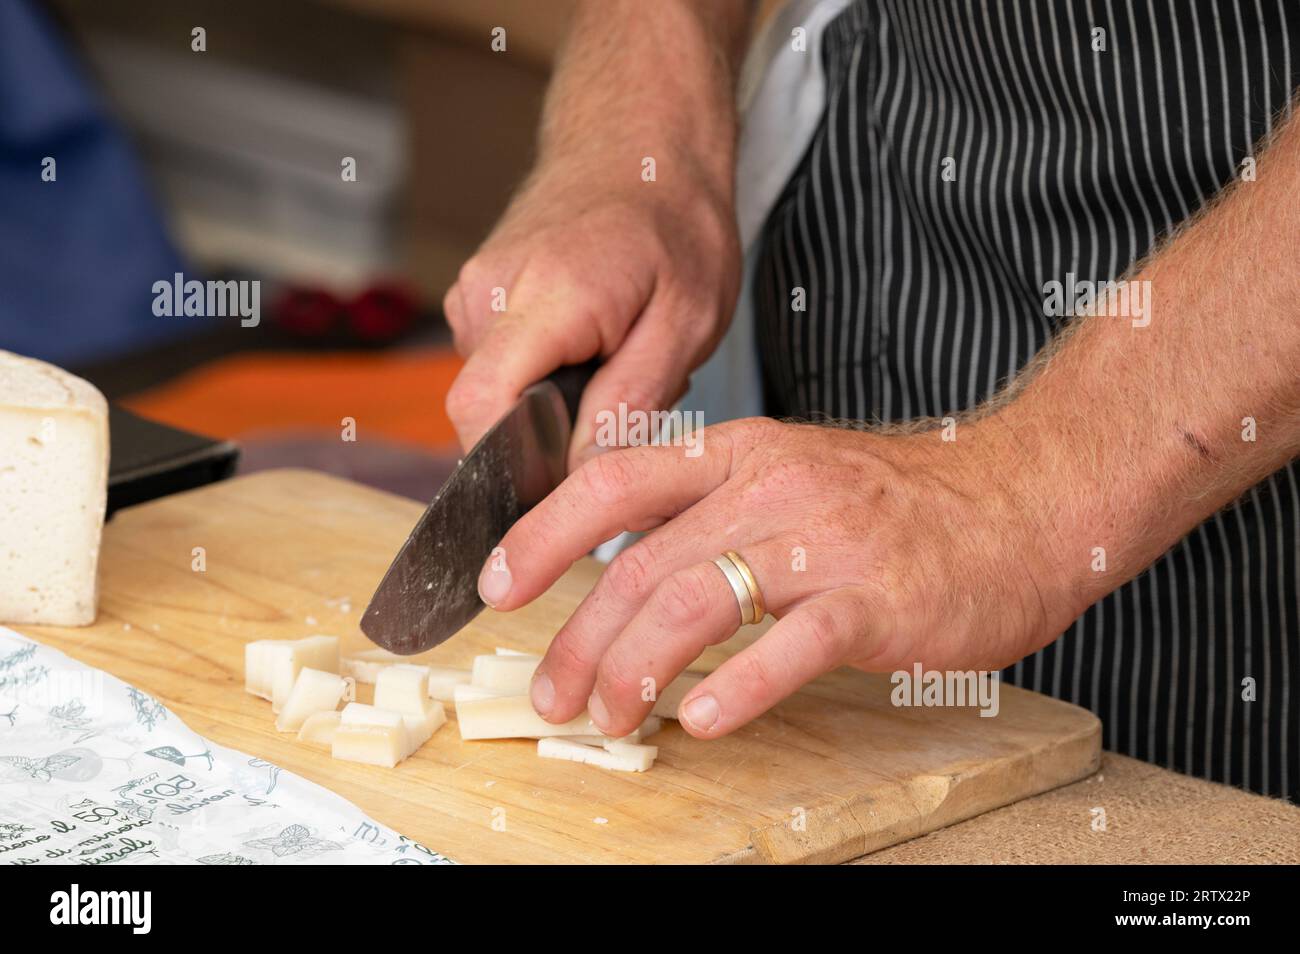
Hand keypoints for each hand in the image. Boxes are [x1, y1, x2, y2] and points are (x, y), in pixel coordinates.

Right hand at [443, 155, 740, 470]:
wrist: (642, 141)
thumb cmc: (676, 223)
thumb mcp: (686, 322)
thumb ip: (629, 404)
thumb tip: (579, 478)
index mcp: (543, 298)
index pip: (479, 409)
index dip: (512, 466)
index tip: (563, 485)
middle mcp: (487, 294)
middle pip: (486, 411)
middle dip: (550, 434)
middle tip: (623, 402)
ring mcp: (473, 292)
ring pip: (498, 392)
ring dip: (553, 402)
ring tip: (615, 359)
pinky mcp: (477, 296)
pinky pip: (502, 365)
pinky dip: (546, 373)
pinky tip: (591, 343)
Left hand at [477, 417, 1088, 738]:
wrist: (1024, 498)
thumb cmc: (904, 500)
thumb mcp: (795, 475)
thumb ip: (715, 510)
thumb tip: (632, 567)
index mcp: (742, 454)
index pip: (616, 480)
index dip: (544, 532)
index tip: (498, 583)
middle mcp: (771, 488)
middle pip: (641, 563)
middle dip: (579, 636)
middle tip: (554, 693)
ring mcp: (824, 542)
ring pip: (696, 602)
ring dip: (636, 668)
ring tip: (612, 716)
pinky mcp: (875, 599)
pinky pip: (790, 647)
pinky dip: (739, 689)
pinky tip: (705, 721)